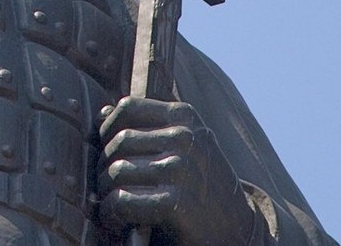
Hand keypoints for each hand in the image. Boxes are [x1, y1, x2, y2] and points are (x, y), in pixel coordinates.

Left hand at [97, 97, 258, 243]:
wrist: (236, 232)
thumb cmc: (197, 186)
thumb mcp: (179, 148)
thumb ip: (145, 128)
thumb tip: (103, 111)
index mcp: (185, 117)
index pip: (126, 108)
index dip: (106, 130)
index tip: (108, 152)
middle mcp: (186, 137)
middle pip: (118, 142)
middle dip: (104, 167)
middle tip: (106, 187)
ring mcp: (183, 168)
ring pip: (116, 171)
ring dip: (105, 192)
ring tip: (111, 204)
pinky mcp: (178, 202)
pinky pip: (122, 200)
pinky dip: (111, 212)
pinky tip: (116, 219)